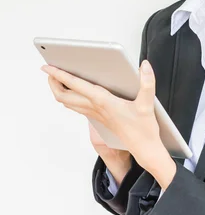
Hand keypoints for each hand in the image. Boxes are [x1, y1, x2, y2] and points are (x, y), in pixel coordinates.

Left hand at [40, 59, 164, 170]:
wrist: (143, 148)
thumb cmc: (143, 129)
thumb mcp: (147, 104)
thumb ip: (147, 83)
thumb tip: (144, 66)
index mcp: (103, 102)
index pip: (75, 85)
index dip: (59, 75)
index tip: (48, 67)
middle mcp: (95, 108)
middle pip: (63, 96)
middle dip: (53, 82)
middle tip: (50, 70)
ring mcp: (95, 114)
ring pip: (68, 103)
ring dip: (59, 90)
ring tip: (58, 78)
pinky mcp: (98, 118)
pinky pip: (76, 107)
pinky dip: (69, 98)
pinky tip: (74, 91)